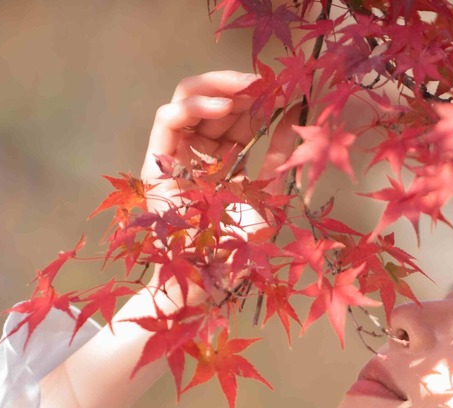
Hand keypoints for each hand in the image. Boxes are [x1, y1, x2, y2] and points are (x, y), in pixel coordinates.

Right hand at [138, 71, 294, 310]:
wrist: (209, 278)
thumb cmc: (238, 248)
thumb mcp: (270, 191)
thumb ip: (279, 153)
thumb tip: (298, 111)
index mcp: (224, 165)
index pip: (237, 120)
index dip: (258, 102)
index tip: (283, 90)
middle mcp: (196, 158)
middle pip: (212, 105)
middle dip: (239, 89)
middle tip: (266, 83)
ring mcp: (174, 159)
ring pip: (185, 102)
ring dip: (216, 88)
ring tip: (247, 88)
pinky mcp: (155, 164)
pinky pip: (166, 121)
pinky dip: (191, 105)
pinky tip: (221, 105)